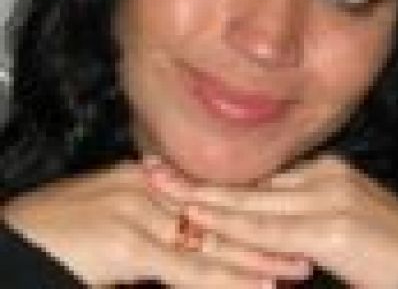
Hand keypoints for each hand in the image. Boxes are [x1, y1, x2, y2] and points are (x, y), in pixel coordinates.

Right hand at [1, 161, 311, 287]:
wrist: (16, 236)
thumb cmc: (64, 230)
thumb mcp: (117, 218)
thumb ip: (155, 222)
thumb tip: (191, 237)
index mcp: (151, 178)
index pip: (213, 196)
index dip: (252, 211)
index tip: (287, 223)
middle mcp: (150, 186)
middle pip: (220, 214)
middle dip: (266, 233)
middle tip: (309, 245)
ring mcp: (139, 210)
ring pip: (211, 239)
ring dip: (256, 258)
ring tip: (296, 269)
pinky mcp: (126, 241)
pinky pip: (184, 266)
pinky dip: (223, 279)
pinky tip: (256, 286)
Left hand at [146, 155, 397, 288]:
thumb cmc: (385, 250)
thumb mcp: (338, 217)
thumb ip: (298, 210)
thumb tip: (257, 210)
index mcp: (322, 169)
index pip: (257, 175)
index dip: (216, 175)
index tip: (179, 166)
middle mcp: (321, 175)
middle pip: (247, 180)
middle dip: (197, 177)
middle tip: (153, 167)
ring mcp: (326, 196)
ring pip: (251, 201)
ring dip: (203, 197)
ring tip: (161, 187)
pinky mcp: (330, 225)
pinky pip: (268, 227)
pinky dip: (231, 225)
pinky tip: (200, 221)